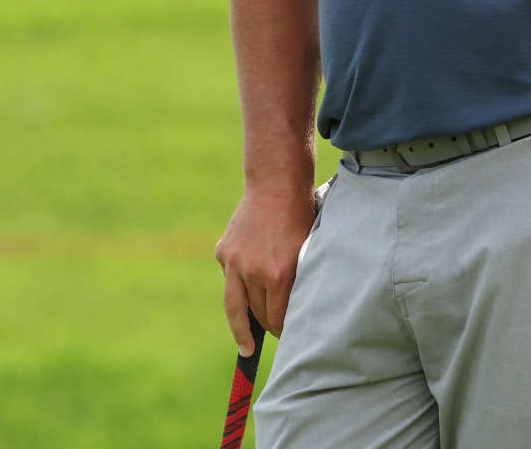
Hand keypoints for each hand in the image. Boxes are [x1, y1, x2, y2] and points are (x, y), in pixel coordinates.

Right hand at [215, 184, 319, 355]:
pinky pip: (230, 279)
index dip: (282, 332)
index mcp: (279, 274)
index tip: (287, 339)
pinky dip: (238, 285)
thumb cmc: (300, 217)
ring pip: (234, 306)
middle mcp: (253, 271)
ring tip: (245, 346)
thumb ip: (298, 283)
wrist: (276, 184)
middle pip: (257, 314)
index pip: (277, 318)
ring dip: (241, 327)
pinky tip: (248, 286)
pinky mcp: (223, 252)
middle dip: (265, 327)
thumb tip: (293, 313)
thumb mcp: (307, 253)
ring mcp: (234, 262)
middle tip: (273, 336)